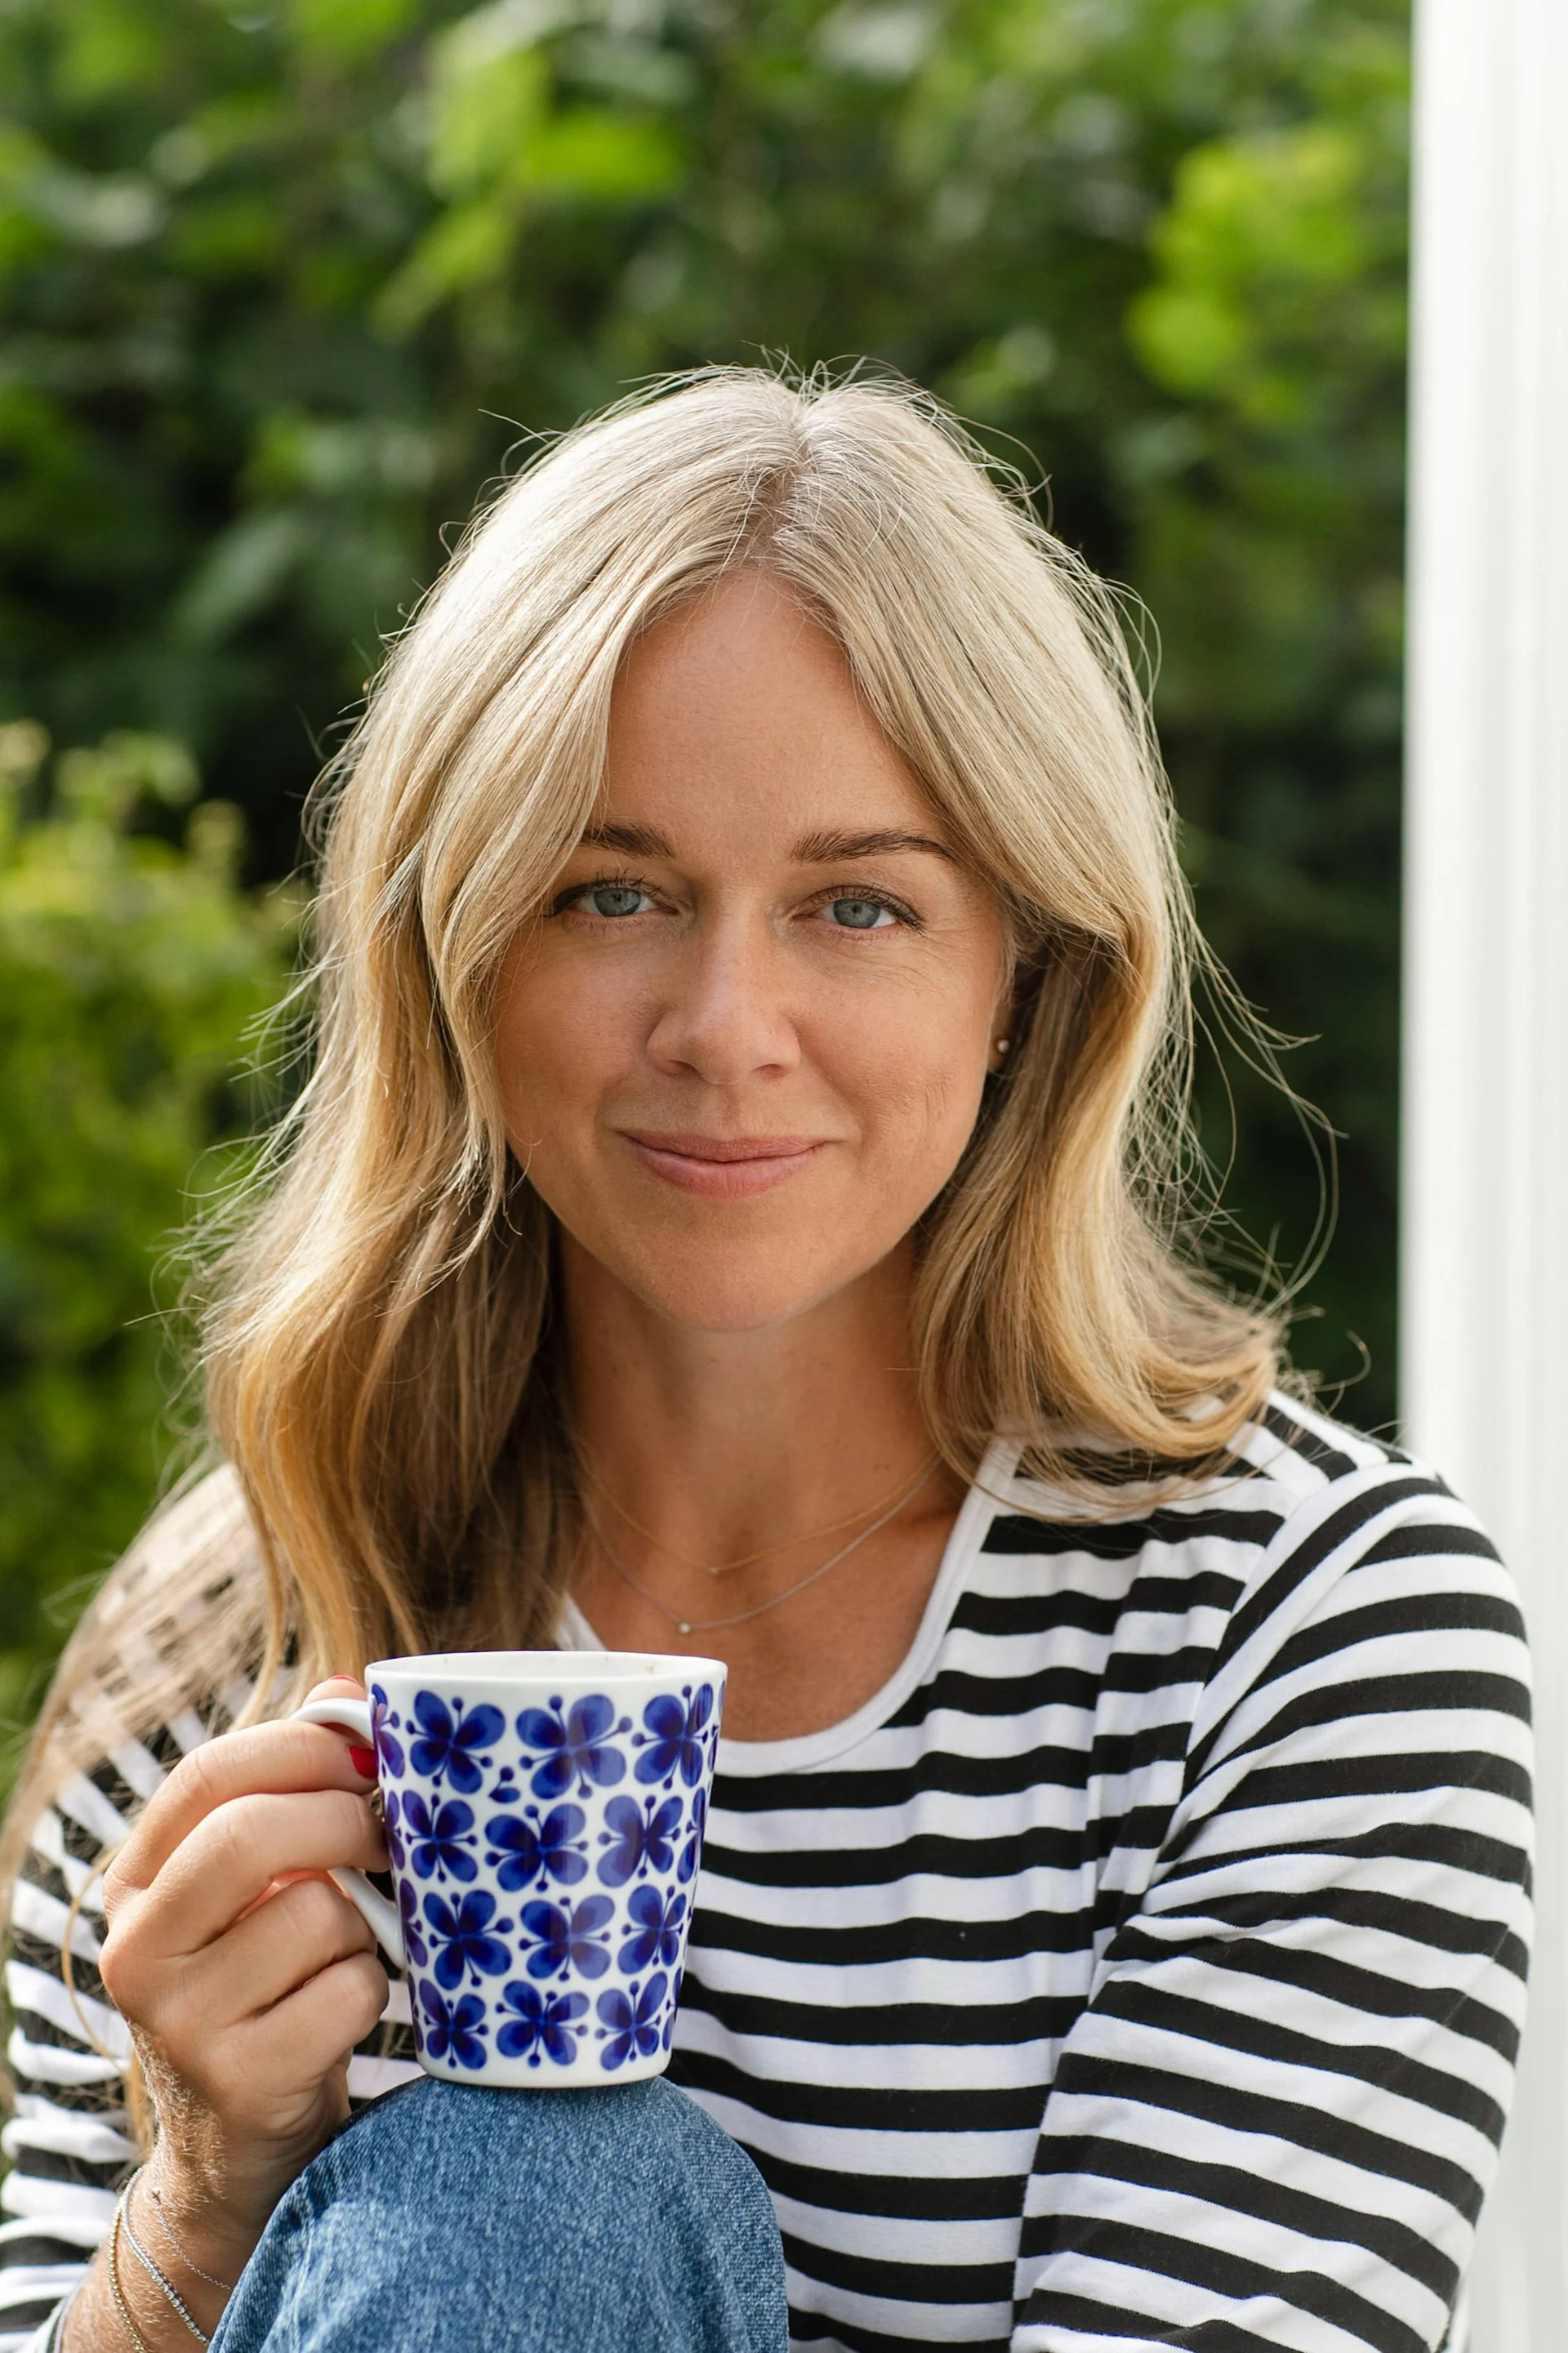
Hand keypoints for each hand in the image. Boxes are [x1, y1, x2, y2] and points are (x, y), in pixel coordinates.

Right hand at [98, 1675, 388, 2274]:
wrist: (239, 2145)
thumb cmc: (268, 1982)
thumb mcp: (263, 1885)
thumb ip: (294, 1787)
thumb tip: (345, 1688)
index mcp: (136, 1882)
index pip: (209, 1774)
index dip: (302, 1748)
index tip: (368, 1757)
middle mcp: (135, 1949)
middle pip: (251, 1836)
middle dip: (344, 1821)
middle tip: (389, 1833)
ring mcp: (178, 2022)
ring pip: (315, 1915)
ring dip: (364, 1927)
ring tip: (348, 1951)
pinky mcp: (237, 2082)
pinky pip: (347, 1992)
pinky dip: (372, 1993)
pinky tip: (343, 2013)